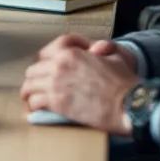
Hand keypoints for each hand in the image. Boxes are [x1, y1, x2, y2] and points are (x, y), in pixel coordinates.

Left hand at [21, 42, 138, 134]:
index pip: (42, 55)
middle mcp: (58, 66)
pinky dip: (33, 107)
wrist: (129, 104)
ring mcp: (55, 84)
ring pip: (29, 86)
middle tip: (37, 89)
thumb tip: (97, 48)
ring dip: (30, 94)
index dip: (41, 65)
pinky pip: (35, 102)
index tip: (42, 74)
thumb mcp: (115, 57)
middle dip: (34, 80)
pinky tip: (35, 112)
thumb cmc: (125, 82)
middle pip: (33, 71)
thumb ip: (102, 49)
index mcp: (70, 53)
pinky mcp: (57, 102)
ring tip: (31, 101)